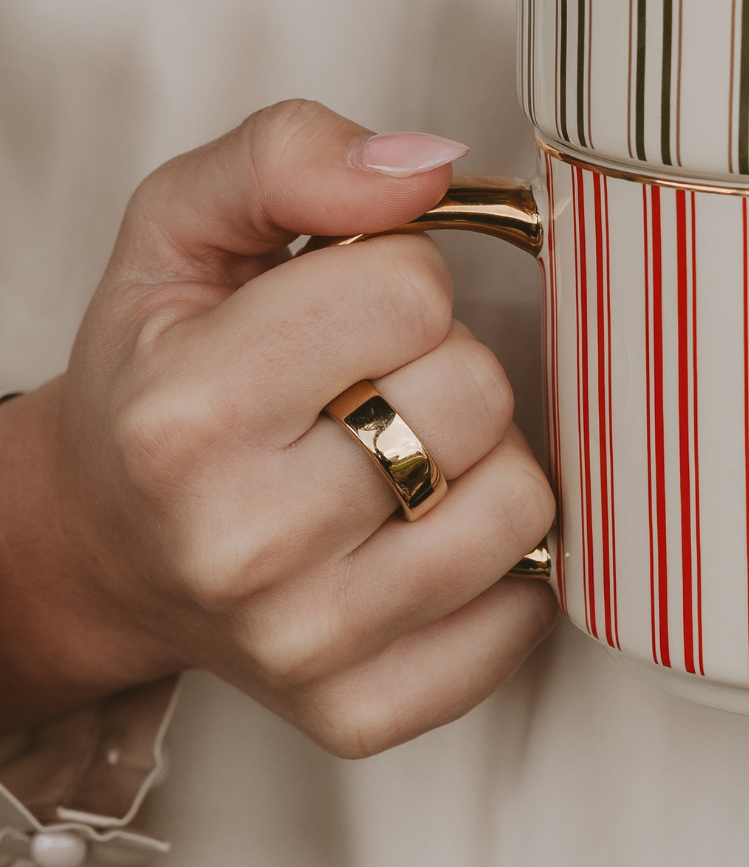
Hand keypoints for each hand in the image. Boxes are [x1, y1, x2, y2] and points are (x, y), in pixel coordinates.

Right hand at [0, 102, 556, 751]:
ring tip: (398, 457)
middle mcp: (237, 543)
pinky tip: (425, 536)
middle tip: (369, 384)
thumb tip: (423, 169)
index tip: (346, 307)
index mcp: (185, 412)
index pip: (413, 291)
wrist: (105, 545)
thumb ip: (291, 155)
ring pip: (521, 502)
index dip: (399, 277)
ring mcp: (303, 643)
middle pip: (475, 395)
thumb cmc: (157, 379)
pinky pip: (525, 615)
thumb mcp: (183, 226)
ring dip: (480, 461)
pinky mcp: (361, 711)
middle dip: (441, 364)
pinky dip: (500, 567)